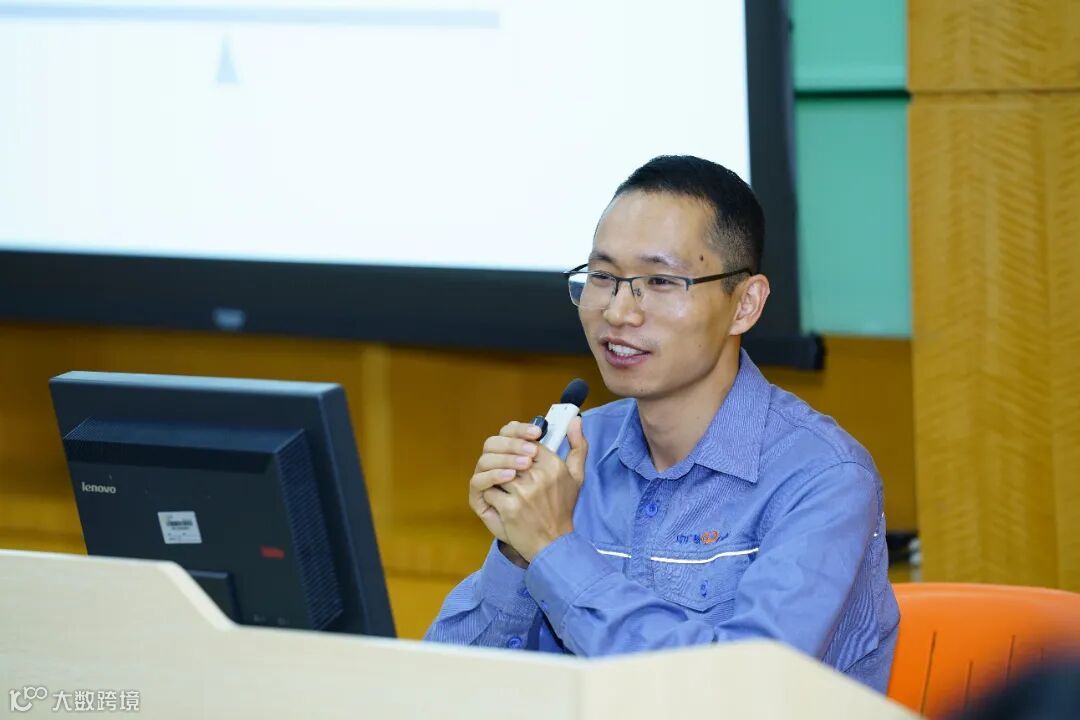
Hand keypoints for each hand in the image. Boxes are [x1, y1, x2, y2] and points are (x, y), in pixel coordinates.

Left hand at [482, 417, 588, 561]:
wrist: (553, 544)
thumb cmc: (562, 509)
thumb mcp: (576, 477)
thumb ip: (578, 446)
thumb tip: (575, 419)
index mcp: (553, 465)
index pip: (526, 442)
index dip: (516, 444)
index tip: (515, 453)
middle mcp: (538, 476)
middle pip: (507, 454)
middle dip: (502, 461)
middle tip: (505, 471)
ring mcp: (522, 492)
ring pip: (495, 471)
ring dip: (495, 479)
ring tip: (503, 487)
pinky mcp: (509, 508)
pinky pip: (489, 491)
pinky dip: (491, 496)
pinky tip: (500, 503)